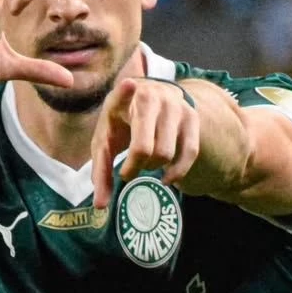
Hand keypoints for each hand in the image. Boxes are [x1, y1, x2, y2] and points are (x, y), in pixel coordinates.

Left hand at [91, 78, 199, 209]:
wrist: (152, 99)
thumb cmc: (121, 124)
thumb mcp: (106, 142)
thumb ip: (101, 173)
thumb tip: (100, 207)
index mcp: (123, 98)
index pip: (123, 93)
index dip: (125, 92)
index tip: (129, 85)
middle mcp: (152, 97)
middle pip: (144, 148)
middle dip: (135, 167)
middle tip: (129, 170)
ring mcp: (175, 106)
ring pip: (165, 154)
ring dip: (153, 168)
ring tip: (146, 164)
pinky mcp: (192, 116)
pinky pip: (189, 153)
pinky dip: (177, 172)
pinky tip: (167, 178)